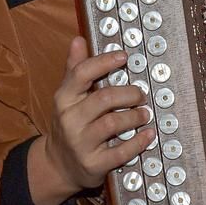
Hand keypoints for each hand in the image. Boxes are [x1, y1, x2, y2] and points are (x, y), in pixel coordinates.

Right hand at [28, 37, 153, 204]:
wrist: (57, 165)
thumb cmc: (69, 123)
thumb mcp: (67, 97)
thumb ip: (75, 69)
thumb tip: (79, 39)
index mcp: (63, 99)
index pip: (81, 74)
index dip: (104, 62)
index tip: (124, 57)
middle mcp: (69, 119)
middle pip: (104, 98)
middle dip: (129, 93)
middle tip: (141, 94)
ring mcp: (80, 143)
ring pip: (113, 123)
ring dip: (135, 116)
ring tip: (145, 113)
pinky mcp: (93, 164)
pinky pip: (120, 152)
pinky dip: (138, 142)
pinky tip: (148, 135)